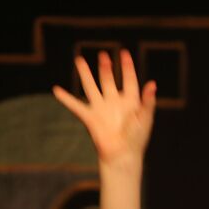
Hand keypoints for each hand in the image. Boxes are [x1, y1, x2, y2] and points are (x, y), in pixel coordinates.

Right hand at [53, 50, 155, 165]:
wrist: (122, 156)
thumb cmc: (137, 139)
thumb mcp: (145, 119)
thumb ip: (148, 101)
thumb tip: (152, 84)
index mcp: (130, 100)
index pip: (129, 79)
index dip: (127, 66)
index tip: (124, 53)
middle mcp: (114, 101)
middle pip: (108, 79)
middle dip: (105, 67)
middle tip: (103, 54)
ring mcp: (101, 108)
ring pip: (91, 86)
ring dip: (85, 74)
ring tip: (79, 60)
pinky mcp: (90, 117)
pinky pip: (76, 106)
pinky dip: (66, 98)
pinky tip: (56, 90)